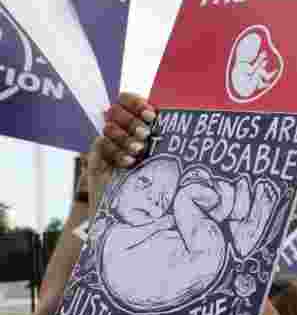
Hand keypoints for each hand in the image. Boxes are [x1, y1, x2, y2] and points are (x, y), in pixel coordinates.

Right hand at [90, 93, 155, 212]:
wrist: (136, 215)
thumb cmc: (157, 185)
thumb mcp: (165, 157)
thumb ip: (165, 136)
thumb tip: (182, 116)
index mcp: (135, 124)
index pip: (126, 100)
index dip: (135, 102)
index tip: (151, 115)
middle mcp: (119, 131)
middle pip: (115, 111)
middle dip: (131, 121)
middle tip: (145, 135)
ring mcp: (106, 144)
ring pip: (109, 128)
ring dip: (125, 138)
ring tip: (139, 151)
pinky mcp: (95, 159)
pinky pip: (101, 145)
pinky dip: (116, 153)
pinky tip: (129, 163)